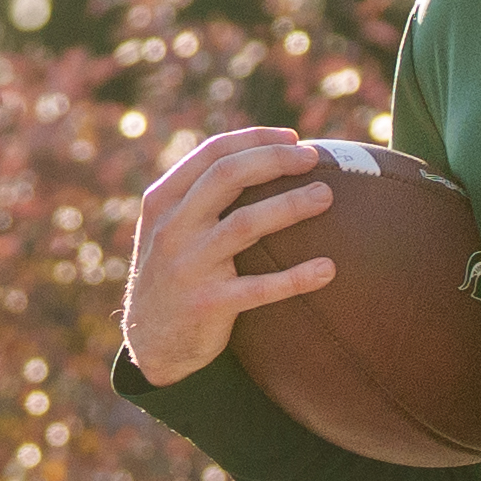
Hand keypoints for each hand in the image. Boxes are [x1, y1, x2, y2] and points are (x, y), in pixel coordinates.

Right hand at [121, 127, 339, 387]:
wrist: (151, 341)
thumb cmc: (174, 274)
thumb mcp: (169, 228)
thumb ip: (200, 195)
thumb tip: (262, 156)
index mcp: (163, 201)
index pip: (211, 153)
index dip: (256, 140)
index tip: (293, 139)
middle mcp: (172, 228)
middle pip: (228, 176)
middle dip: (275, 160)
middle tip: (313, 159)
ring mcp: (189, 266)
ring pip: (246, 224)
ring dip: (291, 206)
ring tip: (326, 196)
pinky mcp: (208, 304)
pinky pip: (260, 287)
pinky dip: (296, 277)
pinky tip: (328, 269)